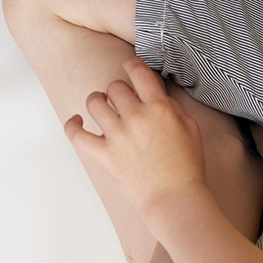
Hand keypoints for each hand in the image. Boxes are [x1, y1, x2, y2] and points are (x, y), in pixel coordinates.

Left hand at [65, 58, 207, 216]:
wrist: (174, 198)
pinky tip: (76, 121)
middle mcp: (136, 117)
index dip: (131, 64)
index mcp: (159, 108)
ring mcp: (117, 136)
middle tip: (123, 100)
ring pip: (94, 102)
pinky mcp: (104, 155)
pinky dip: (72, 125)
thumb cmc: (186, 166)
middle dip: (118, 90)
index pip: (138, 72)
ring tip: (102, 105)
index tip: (129, 65)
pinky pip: (77, 135)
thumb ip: (172, 106)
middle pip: (115, 87)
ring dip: (97, 100)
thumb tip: (155, 96)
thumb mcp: (190, 128)